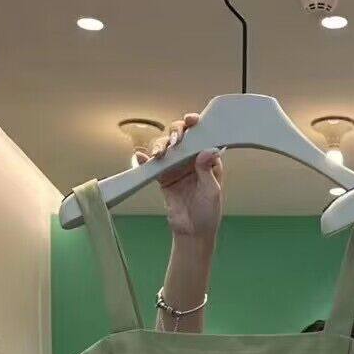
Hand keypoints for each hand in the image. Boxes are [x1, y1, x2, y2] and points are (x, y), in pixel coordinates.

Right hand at [144, 113, 223, 244]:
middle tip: (175, 142)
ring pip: (165, 146)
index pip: (201, 136)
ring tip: (160, 154)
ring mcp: (176, 167)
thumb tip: (206, 150)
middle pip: (181, 136)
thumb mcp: (212, 192)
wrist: (192, 233)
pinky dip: (145, 158)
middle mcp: (191, 159)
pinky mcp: (163, 177)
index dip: (196, 125)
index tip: (191, 121)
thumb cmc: (208, 213)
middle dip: (176, 133)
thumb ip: (208, 171)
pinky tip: (141, 157)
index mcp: (207, 159)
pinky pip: (152, 164)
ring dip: (160, 144)